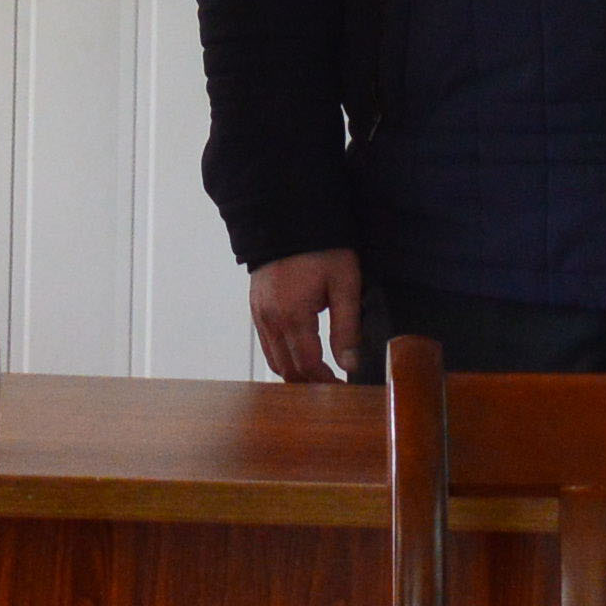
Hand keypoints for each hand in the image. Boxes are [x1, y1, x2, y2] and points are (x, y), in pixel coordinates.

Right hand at [247, 248, 367, 386]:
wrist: (288, 216)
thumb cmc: (320, 245)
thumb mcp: (344, 283)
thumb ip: (346, 327)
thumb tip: (350, 363)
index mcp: (293, 315)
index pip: (308, 365)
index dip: (326, 382)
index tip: (342, 388)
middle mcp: (270, 319)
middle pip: (288, 369)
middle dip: (310, 383)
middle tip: (332, 387)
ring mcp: (259, 313)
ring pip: (274, 360)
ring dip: (294, 372)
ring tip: (318, 375)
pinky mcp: (256, 306)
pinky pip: (266, 343)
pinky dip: (281, 355)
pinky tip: (299, 353)